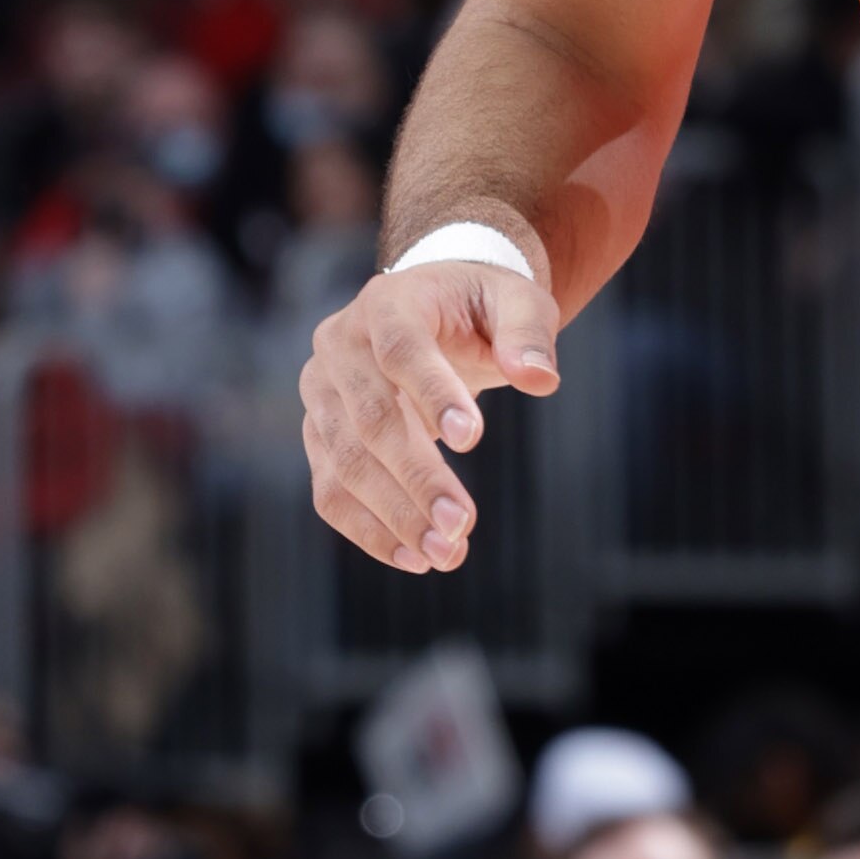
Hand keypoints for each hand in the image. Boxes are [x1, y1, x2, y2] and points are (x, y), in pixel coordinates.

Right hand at [303, 245, 561, 574]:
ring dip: (394, 515)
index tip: (473, 439)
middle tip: (462, 525)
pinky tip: (413, 557)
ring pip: (344, 463)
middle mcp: (339, 346)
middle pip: (369, 418)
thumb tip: (540, 377)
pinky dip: (369, 529)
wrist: (433, 308)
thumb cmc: (480, 306)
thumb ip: (529, 333)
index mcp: (386, 303)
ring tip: (445, 554)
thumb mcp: (516, 301)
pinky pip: (331, 490)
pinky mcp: (319, 435)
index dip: (432, 394)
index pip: (400, 350)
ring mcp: (321, 393)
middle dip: (416, 477)